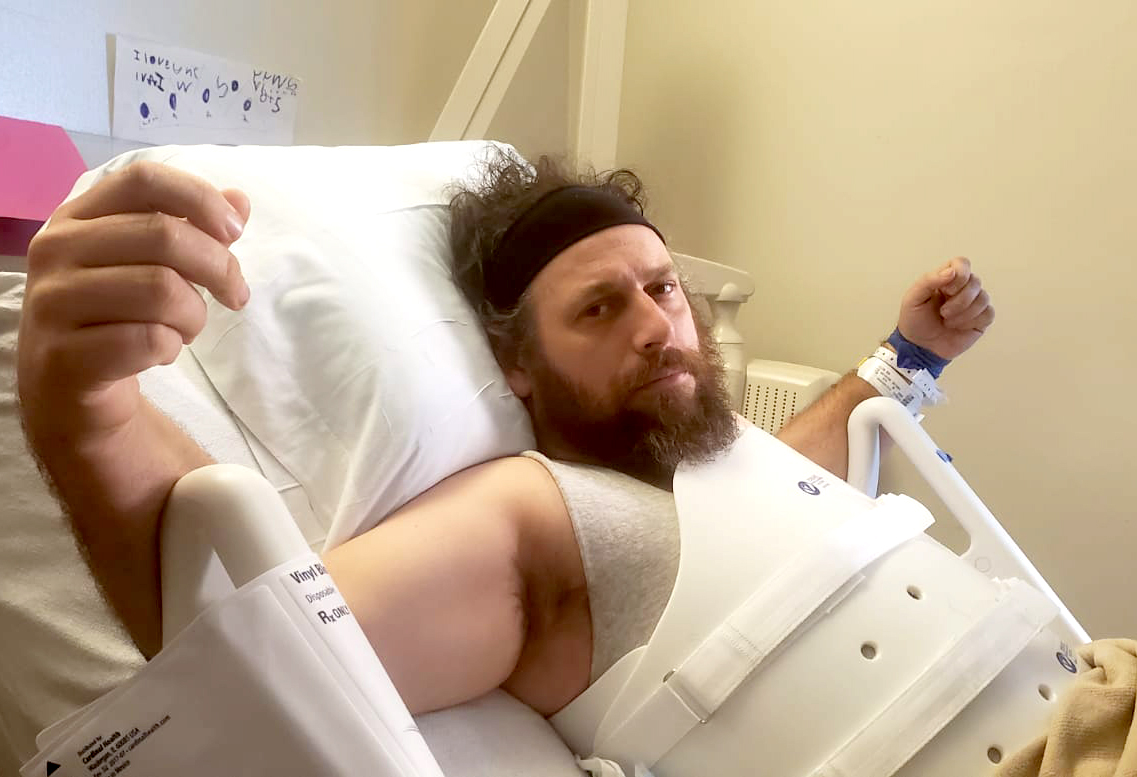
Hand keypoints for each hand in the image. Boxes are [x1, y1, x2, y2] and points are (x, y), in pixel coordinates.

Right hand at [17, 161, 250, 446]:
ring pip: (161, 289)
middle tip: (234, 294)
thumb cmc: (117, 317)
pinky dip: (170, 347)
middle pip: (164, 235)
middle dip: (219, 268)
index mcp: (77, 217)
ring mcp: (52, 302)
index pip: (144, 179)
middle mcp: (56, 250)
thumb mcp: (153, 266)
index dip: (200, 199)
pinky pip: (147, 340)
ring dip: (194, 315)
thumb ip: (194, 229)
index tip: (235, 231)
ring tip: (185, 328)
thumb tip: (239, 199)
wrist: (68, 391)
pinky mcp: (63, 355)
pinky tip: (160, 352)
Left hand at [896, 257, 993, 359]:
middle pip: (975, 281)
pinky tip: (959, 327)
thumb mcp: (913, 298)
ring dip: (964, 313)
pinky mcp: (981, 319)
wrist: (920, 346)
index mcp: (946, 278)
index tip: (947, 290)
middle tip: (943, 312)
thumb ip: (929, 280)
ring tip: (947, 321)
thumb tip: (952, 271)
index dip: (960, 275)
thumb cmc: (915, 320)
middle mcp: (962, 288)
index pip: (962, 263)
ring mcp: (974, 303)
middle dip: (959, 300)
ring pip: (983, 298)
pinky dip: (972, 321)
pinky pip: (988, 313)